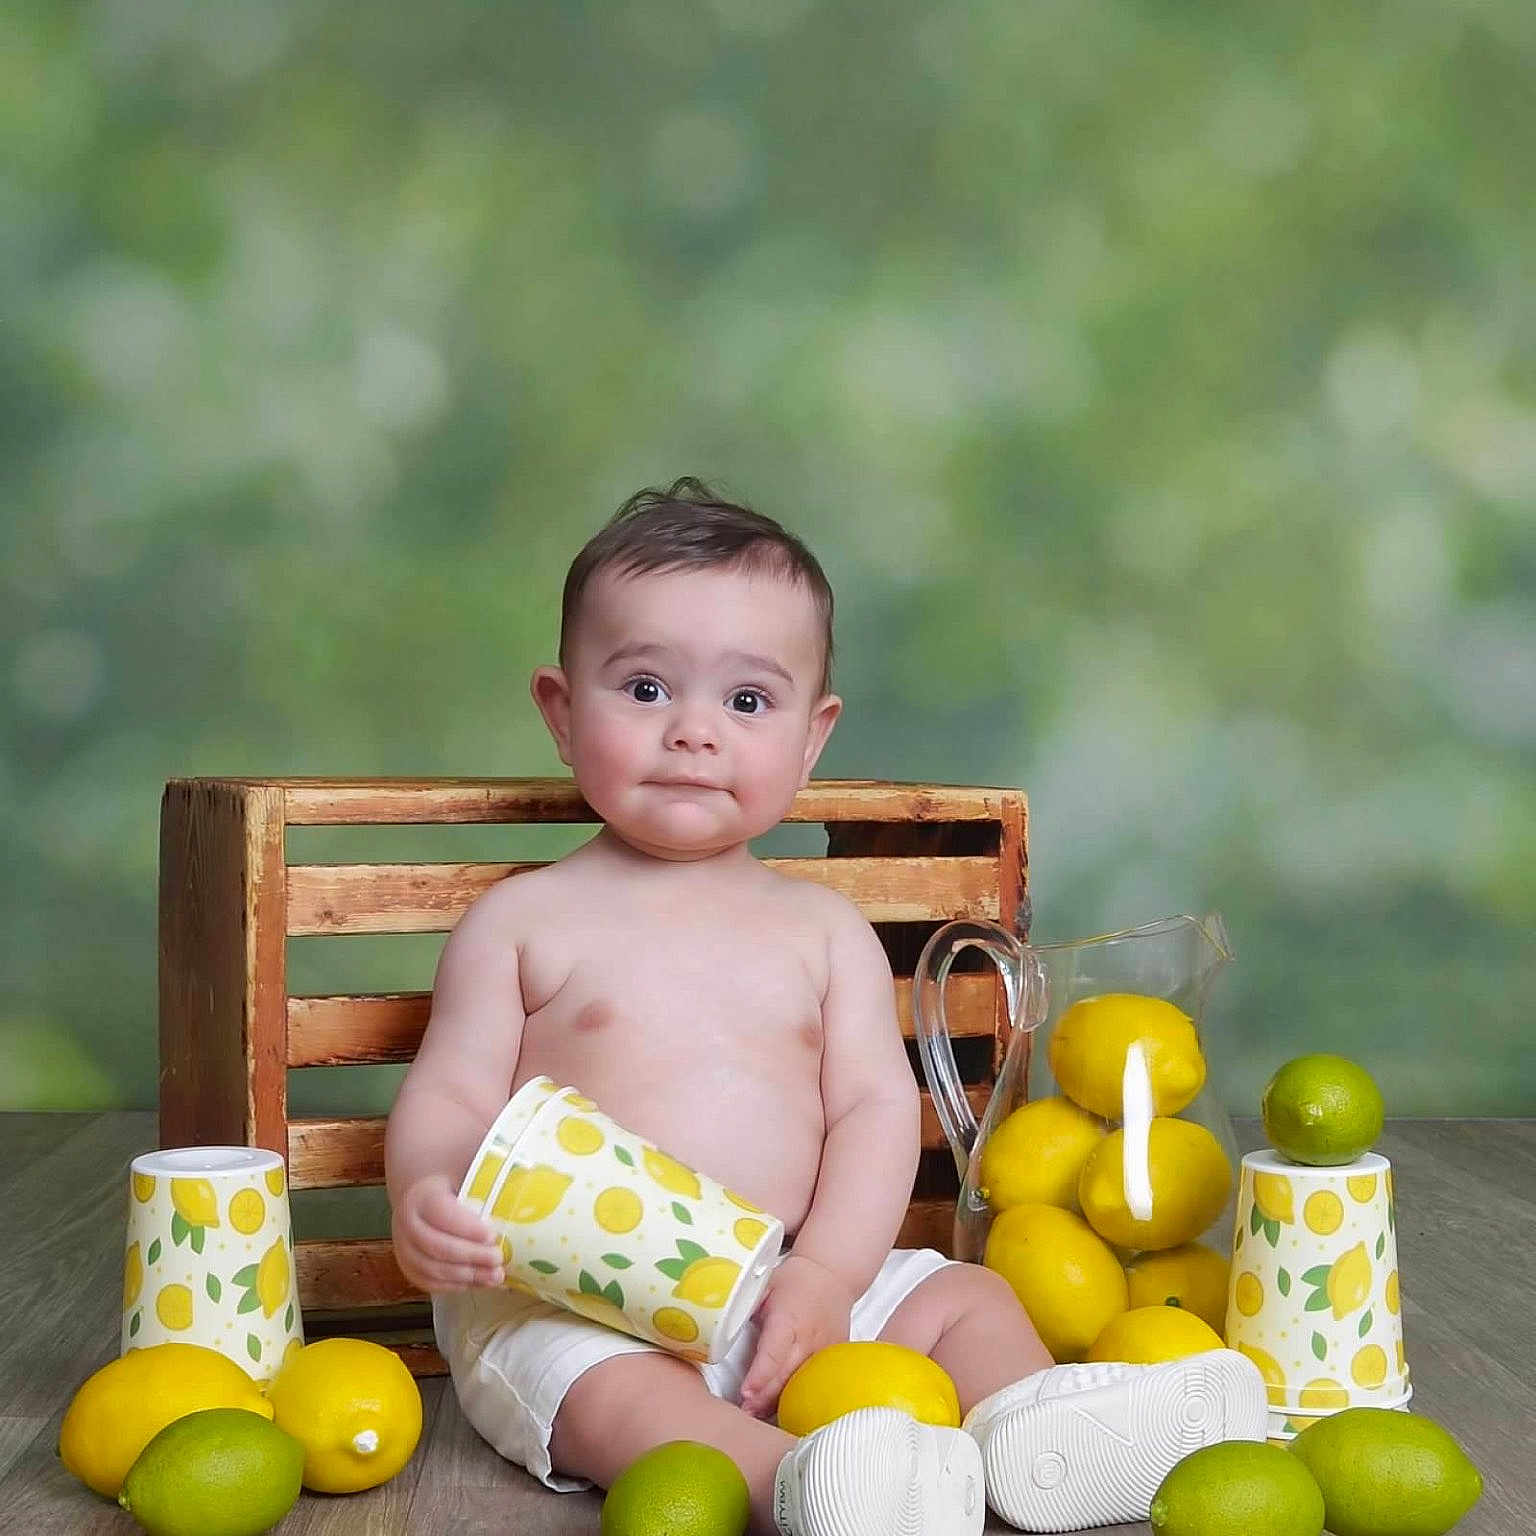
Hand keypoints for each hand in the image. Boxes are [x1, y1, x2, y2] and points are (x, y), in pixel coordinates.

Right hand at [391, 1173, 504, 1293]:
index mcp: (422, 1195)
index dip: (467, 1228)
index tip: (493, 1235)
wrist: (420, 1196)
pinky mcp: (409, 1267)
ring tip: (495, 1276)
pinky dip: (456, 1286)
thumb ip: (488, 1171)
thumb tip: (529, 1171)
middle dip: (471, 1256)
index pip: (442, 1214)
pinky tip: (479, 1283)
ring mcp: (405, 1248)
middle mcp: (407, 1223)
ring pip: (433, 1269)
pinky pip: (430, 1283)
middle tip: (498, 1258)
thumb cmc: (451, 1181)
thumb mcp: (464, 1167)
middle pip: (438, 1246)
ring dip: (467, 1276)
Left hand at [739, 1255, 853, 1418]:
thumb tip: (720, 1326)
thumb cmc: (795, 1281)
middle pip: (785, 1376)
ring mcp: (824, 1352)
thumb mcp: (765, 1285)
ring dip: (778, 1402)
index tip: (745, 1392)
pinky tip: (782, 1406)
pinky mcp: (833, 1360)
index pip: (773, 1353)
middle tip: (743, 1413)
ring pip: (800, 1385)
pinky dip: (797, 1395)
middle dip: (763, 1398)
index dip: (759, 1375)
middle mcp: (808, 1339)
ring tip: (757, 1415)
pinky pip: (814, 1383)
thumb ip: (745, 1307)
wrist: (834, 1275)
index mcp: (788, 1319)